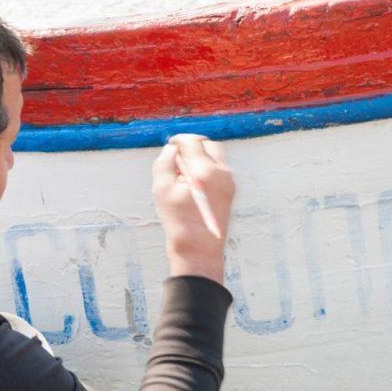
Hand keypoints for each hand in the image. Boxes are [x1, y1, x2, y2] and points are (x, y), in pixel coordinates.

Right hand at [152, 134, 234, 283]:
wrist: (199, 250)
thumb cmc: (178, 222)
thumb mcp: (161, 190)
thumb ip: (164, 162)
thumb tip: (172, 149)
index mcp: (205, 172)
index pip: (193, 141)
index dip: (179, 140)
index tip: (170, 145)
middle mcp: (222, 174)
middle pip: (209, 145)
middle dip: (192, 145)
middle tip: (177, 157)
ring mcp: (229, 182)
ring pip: (215, 156)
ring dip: (200, 156)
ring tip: (184, 173)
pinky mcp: (230, 191)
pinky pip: (218, 169)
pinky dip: (206, 168)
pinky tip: (193, 184)